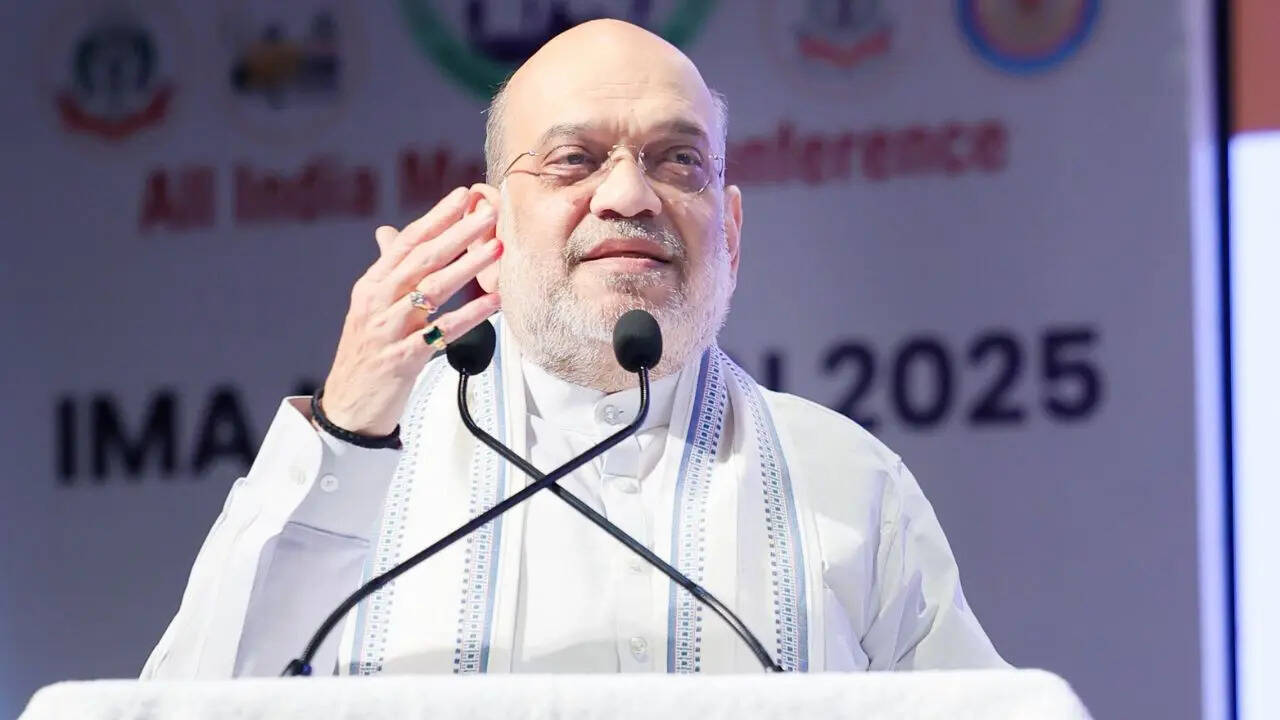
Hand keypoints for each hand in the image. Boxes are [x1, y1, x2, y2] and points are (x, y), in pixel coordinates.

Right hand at [318, 186, 502, 435]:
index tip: (463, 197)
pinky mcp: (403, 358)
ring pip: (432, 290)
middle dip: (458, 234)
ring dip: (468, 267)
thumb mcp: (371, 307)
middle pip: (422, 259)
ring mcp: (388, 330)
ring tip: (496, 249)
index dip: (436, 217)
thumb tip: (389, 232)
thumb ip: (386, 270)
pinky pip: (441, 333)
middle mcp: (377, 302)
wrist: (348, 405)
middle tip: (488, 214)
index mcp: (372, 285)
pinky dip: (470, 316)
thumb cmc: (367, 354)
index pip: (407, 242)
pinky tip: (493, 303)